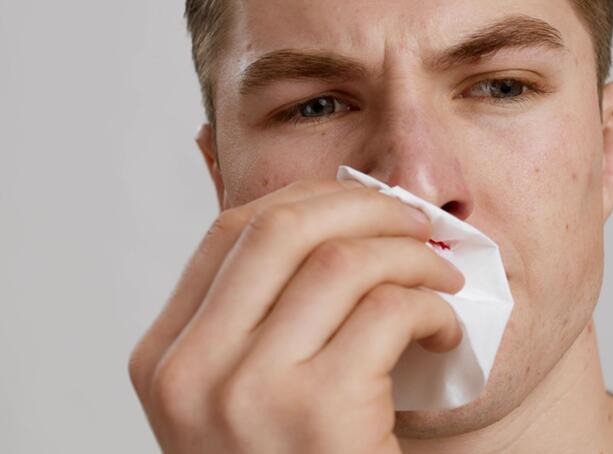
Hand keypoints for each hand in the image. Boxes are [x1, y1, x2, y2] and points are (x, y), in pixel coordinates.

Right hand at [129, 180, 464, 452]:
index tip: (362, 201)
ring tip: (440, 278)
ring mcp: (249, 393)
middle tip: (415, 220)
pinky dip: (433, 307)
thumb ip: (260, 320)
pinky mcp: (319, 414)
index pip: (232, 231)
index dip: (311, 200)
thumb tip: (332, 221)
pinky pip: (389, 312)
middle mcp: (193, 372)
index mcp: (166, 359)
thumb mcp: (242, 397)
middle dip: (365, 206)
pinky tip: (444, 329)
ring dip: (411, 256)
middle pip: (282, 227)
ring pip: (344, 262)